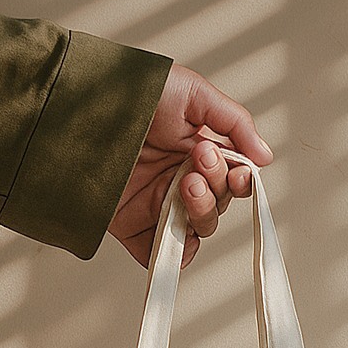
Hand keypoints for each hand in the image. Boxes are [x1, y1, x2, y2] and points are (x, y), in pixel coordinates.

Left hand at [106, 61, 273, 269]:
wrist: (83, 110)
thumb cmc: (133, 91)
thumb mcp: (193, 93)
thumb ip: (235, 123)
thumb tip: (264, 158)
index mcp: (197, 151)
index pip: (232, 178)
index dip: (240, 180)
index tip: (237, 172)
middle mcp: (180, 180)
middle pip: (219, 205)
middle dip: (215, 187)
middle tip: (197, 162)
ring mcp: (158, 206)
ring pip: (199, 230)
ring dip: (202, 211)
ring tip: (184, 185)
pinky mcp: (135, 228)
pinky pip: (164, 256)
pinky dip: (176, 256)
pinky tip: (177, 234)